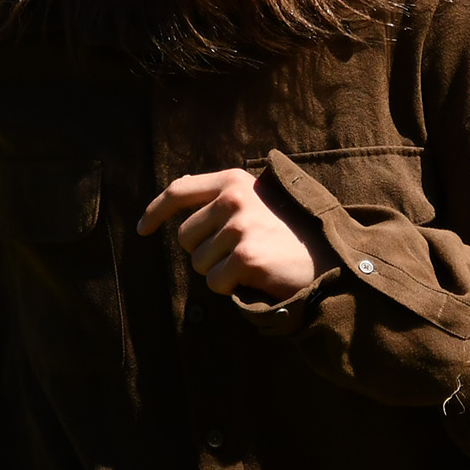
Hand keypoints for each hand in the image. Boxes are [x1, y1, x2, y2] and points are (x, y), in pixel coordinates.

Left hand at [138, 167, 327, 302]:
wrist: (328, 257)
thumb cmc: (288, 233)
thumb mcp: (255, 200)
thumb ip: (220, 196)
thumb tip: (178, 193)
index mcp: (233, 181)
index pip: (179, 191)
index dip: (155, 211)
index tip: (142, 229)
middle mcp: (233, 199)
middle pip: (185, 237)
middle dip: (204, 252)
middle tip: (240, 252)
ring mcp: (240, 227)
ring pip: (198, 263)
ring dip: (219, 272)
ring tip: (252, 263)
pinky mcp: (245, 257)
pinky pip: (214, 283)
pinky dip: (230, 288)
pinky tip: (255, 278)